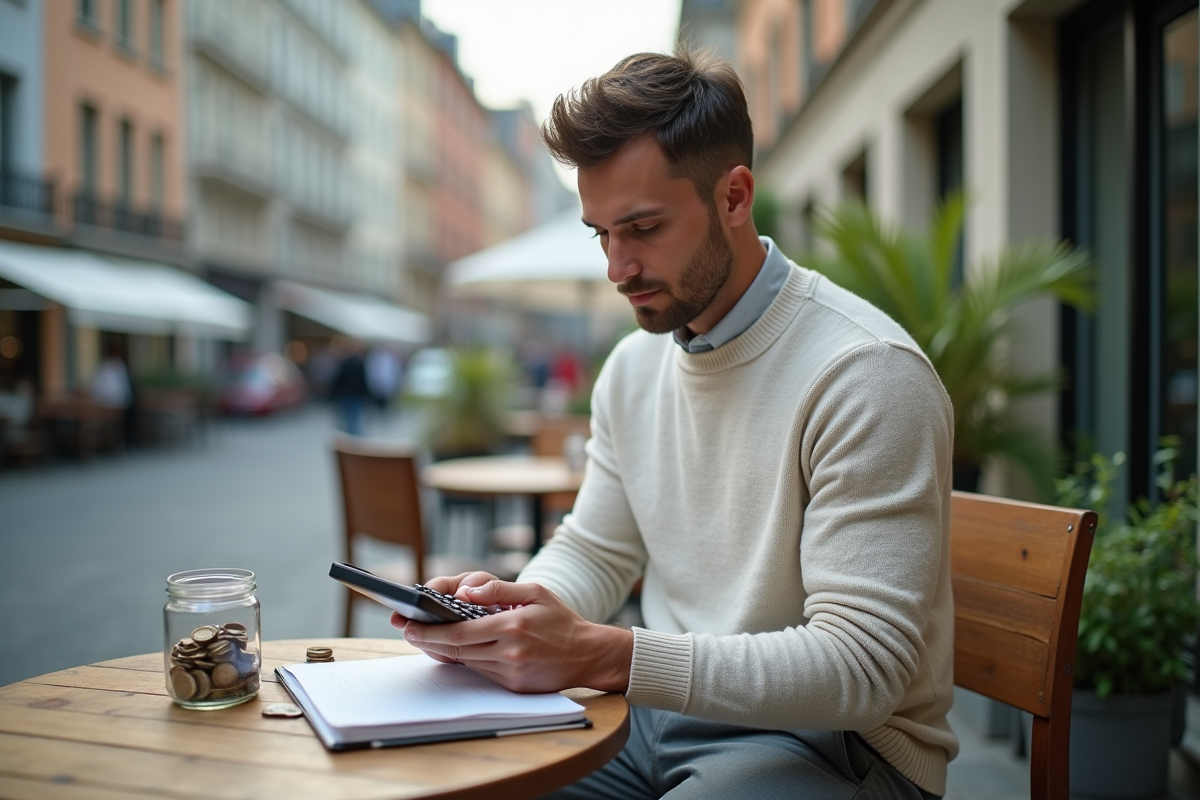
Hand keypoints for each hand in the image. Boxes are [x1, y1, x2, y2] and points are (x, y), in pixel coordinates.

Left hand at [398, 580, 633, 693]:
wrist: (588, 654)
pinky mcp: (514, 686)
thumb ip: (499, 589)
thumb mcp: (535, 592)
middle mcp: (510, 651)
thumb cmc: (561, 620)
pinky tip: (454, 649)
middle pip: (457, 649)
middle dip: (428, 640)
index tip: (410, 625)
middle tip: (408, 631)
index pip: (460, 631)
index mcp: (514, 625)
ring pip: (466, 661)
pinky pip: (481, 671)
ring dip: (443, 650)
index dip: (431, 630)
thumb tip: (466, 590)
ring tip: (425, 637)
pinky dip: (466, 660)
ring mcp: (511, 672)